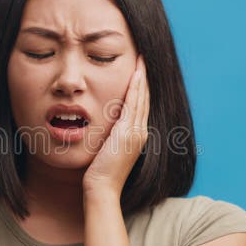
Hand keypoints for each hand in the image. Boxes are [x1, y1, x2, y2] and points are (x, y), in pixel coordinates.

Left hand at [83, 54, 149, 197]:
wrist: (102, 188)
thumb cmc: (100, 172)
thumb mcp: (108, 149)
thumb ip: (111, 135)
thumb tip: (106, 125)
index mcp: (137, 135)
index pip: (141, 105)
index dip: (142, 87)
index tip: (140, 70)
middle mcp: (140, 132)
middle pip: (145, 98)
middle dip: (145, 77)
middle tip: (144, 58)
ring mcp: (136, 132)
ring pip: (142, 99)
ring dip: (142, 78)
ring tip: (142, 60)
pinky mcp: (128, 133)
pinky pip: (134, 105)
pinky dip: (136, 88)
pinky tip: (136, 75)